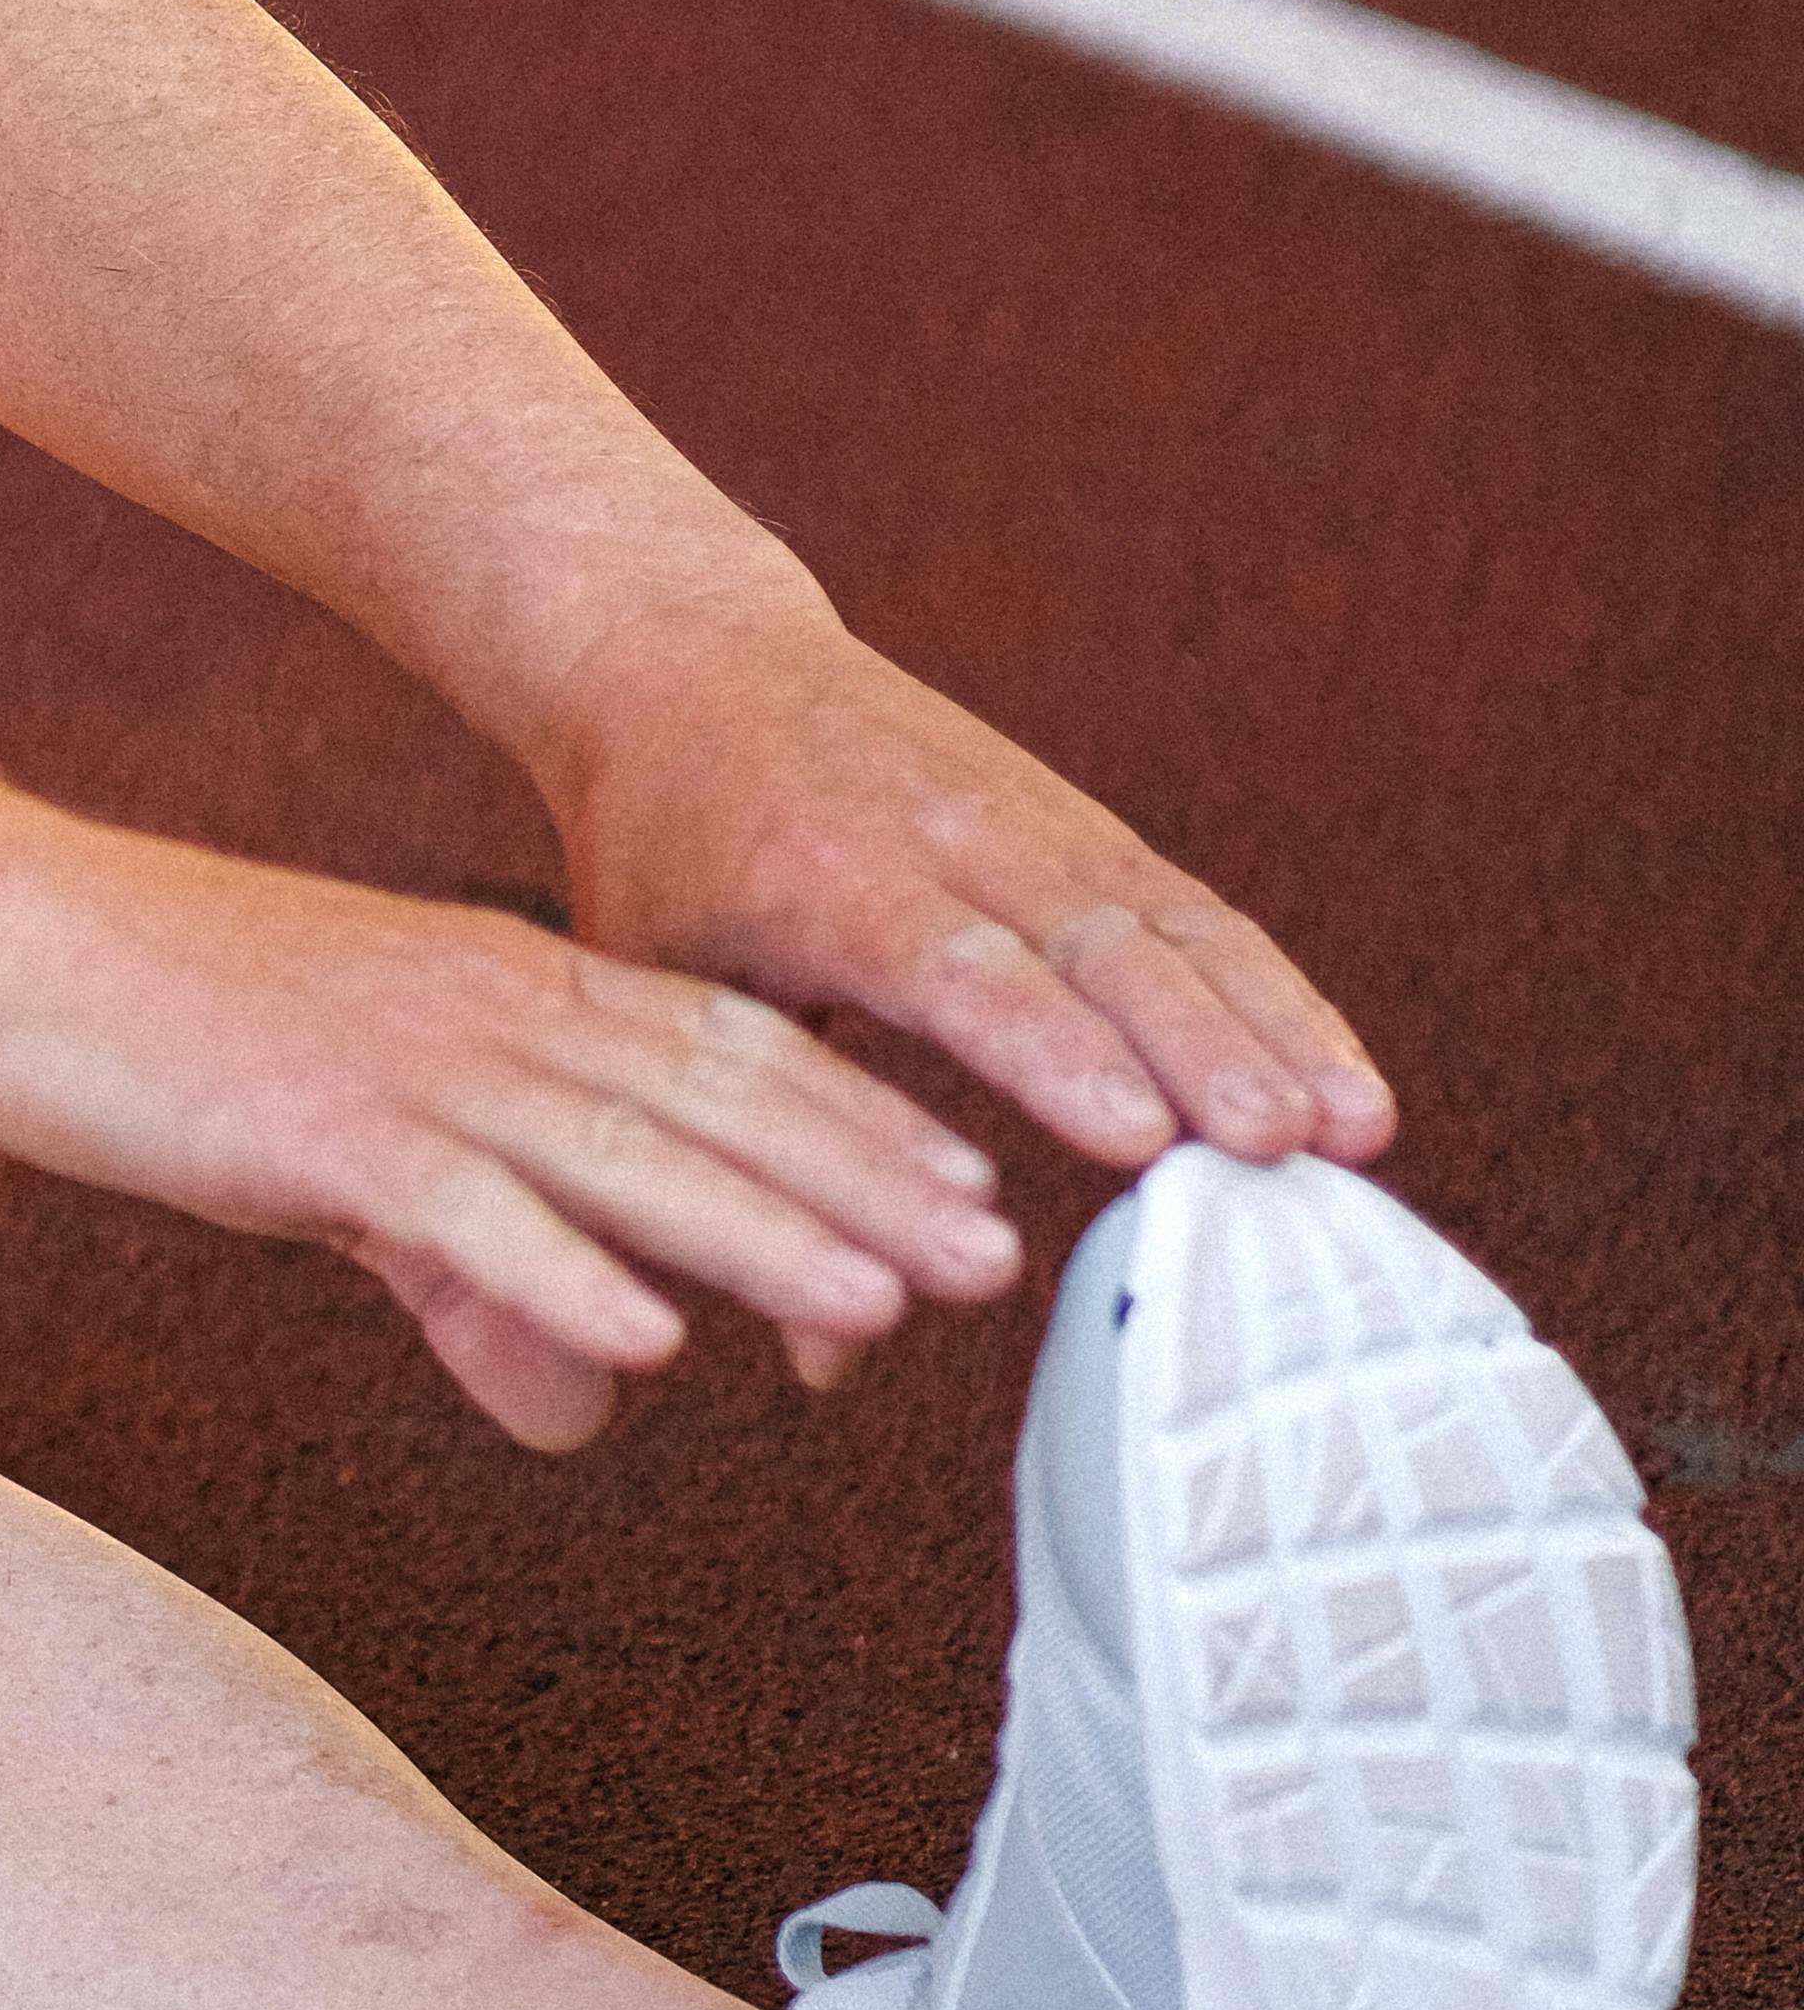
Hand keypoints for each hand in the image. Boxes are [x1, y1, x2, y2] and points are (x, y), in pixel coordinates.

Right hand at [0, 817, 1031, 1453]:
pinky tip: (649, 1334)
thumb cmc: (174, 1039)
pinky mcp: (310, 1124)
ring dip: (758, 1231)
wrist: (7, 938)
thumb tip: (586, 1404)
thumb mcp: (355, 1171)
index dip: (852, 1125)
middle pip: (707, 1101)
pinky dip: (557, 1270)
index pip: (718, 1055)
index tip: (966, 1190)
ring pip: (617, 1153)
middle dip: (860, 1182)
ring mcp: (403, 1063)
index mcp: (505, 992)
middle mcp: (485, 1011)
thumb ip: (475, 1280)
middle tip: (990, 1258)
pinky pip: (457, 1206)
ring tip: (878, 1302)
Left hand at [536, 589, 1395, 1212]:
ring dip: (1267, 1024)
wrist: (690, 648)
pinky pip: (1193, 908)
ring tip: (1352, 1130)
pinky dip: (1275, 992)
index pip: (954, 964)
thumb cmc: (661, 843)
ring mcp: (1026, 818)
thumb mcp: (657, 984)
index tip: (1136, 1136)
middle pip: (1090, 942)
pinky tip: (1344, 1080)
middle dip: (1194, 1047)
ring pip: (1168, 921)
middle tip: (1279, 1146)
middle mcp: (942, 830)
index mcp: (821, 872)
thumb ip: (735, 1152)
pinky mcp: (1082, 823)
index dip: (1050, 1051)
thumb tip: (817, 1362)